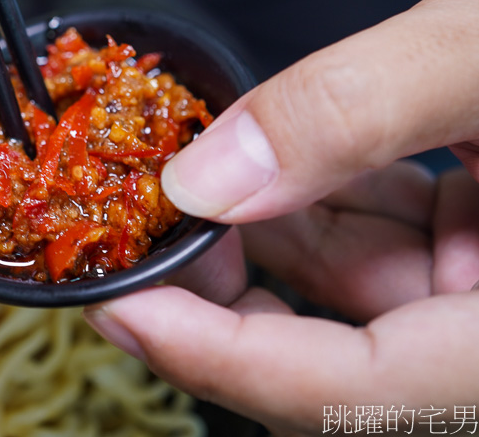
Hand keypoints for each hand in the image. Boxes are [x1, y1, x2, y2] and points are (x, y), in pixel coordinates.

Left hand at [85, 0, 478, 435]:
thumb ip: (352, 112)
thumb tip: (207, 178)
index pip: (353, 396)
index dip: (219, 362)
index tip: (119, 310)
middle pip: (336, 363)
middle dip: (224, 301)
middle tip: (139, 235)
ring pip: (353, 304)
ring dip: (259, 246)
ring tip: (182, 183)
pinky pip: (387, 256)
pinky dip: (319, 211)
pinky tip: (265, 166)